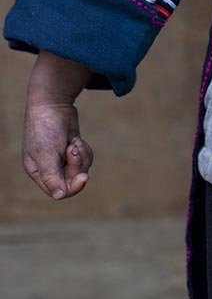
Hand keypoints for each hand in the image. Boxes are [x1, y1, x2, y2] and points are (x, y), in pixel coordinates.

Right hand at [23, 52, 94, 199]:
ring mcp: (61, 159)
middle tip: (74, 147)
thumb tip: (59, 195)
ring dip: (81, 155)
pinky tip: (76, 139)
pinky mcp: (72, 150)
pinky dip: (84, 150)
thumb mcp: (46, 153)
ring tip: (73, 141)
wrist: (53, 103)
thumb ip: (51, 175)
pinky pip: (84, 159)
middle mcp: (49, 168)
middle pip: (72, 180)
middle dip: (77, 164)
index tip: (84, 177)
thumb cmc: (45, 128)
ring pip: (80, 169)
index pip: (58, 191)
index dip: (73, 187)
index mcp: (38, 172)